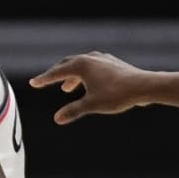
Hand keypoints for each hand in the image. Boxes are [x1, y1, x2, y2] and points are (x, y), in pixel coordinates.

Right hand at [29, 52, 153, 123]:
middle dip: (56, 74)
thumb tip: (57, 119)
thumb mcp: (92, 104)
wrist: (145, 86)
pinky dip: (85, 75)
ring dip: (71, 75)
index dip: (44, 79)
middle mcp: (90, 58)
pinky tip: (89, 84)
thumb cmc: (117, 94)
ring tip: (68, 88)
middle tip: (46, 81)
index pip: (57, 72)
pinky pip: (93, 66)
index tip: (33, 83)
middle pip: (67, 64)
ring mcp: (103, 59)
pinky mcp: (113, 63)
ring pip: (81, 64)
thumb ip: (73, 111)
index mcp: (81, 65)